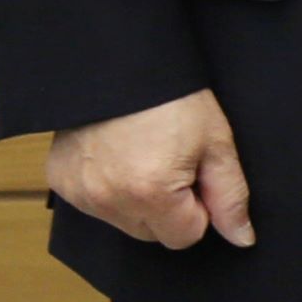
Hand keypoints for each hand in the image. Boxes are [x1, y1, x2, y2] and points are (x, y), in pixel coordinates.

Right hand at [46, 88, 252, 250]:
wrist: (121, 63)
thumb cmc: (175, 99)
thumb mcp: (216, 142)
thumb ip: (230, 196)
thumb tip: (242, 238)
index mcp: (151, 194)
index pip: (184, 237)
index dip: (198, 208)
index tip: (195, 173)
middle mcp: (108, 201)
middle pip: (152, 234)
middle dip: (167, 207)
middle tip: (171, 161)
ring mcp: (79, 193)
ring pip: (122, 221)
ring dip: (137, 200)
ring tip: (144, 154)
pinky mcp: (59, 181)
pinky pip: (93, 204)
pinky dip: (108, 188)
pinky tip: (117, 155)